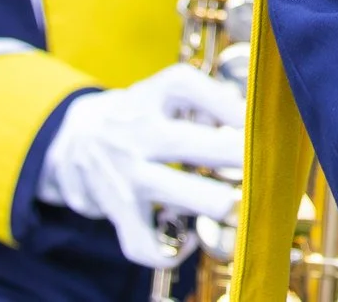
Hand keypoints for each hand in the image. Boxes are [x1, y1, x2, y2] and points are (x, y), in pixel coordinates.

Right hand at [36, 64, 243, 267]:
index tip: (257, 118)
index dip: (226, 103)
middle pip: (187, 143)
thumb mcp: (166, 91)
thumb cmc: (139, 112)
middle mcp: (139, 132)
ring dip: (212, 201)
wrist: (74, 138)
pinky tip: (192, 239)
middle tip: (263, 163)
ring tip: (236, 203)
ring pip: (173, 193)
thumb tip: (250, 119)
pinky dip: (170, 252)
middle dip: (231, 155)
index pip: (187, 86)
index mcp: (155, 94)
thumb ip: (210, 99)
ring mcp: (129, 173)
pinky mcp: (119, 209)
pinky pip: (144, 243)